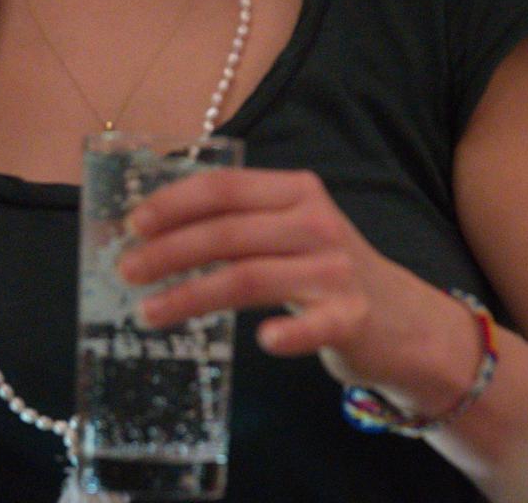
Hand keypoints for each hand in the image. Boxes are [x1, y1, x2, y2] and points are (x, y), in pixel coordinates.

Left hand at [118, 168, 475, 405]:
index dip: (174, 203)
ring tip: (148, 313)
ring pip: (248, 277)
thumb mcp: (287, 231)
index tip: (132, 225)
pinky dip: (286, 333)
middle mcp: (316, 223)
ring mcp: (335, 270)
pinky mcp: (351, 316)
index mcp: (296, 191)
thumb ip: (238, 224)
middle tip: (127, 271)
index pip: (225, 187)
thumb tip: (152, 232)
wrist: (401, 318)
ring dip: (190, 296)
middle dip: (169, 252)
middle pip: (228, 232)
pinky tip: (260, 341)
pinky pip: (311, 324)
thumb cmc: (324, 270)